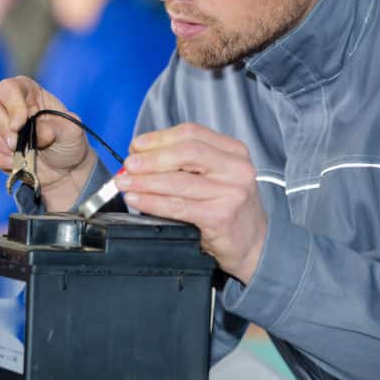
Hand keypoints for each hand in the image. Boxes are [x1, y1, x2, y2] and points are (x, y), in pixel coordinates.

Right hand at [0, 75, 96, 210]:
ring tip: (17, 155)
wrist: (63, 171)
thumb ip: (58, 129)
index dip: (11, 105)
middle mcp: (7, 104)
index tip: (21, 125)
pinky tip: (13, 163)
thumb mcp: (72, 133)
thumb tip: (37, 133)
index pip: (8, 88)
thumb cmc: (67, 144)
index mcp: (27, 92)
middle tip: (16, 144)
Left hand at [114, 123, 267, 283]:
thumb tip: (142, 155)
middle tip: (128, 164)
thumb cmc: (228, 208)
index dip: (159, 138)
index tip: (137, 145)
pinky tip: (138, 200)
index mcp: (234, 151)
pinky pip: (178, 206)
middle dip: (151, 157)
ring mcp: (231, 192)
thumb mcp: (216, 176)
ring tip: (125, 183)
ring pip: (178, 181)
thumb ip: (186, 163)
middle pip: (186, 152)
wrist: (254, 245)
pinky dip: (152, 202)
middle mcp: (236, 168)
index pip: (191, 134)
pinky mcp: (220, 217)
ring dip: (145, 181)